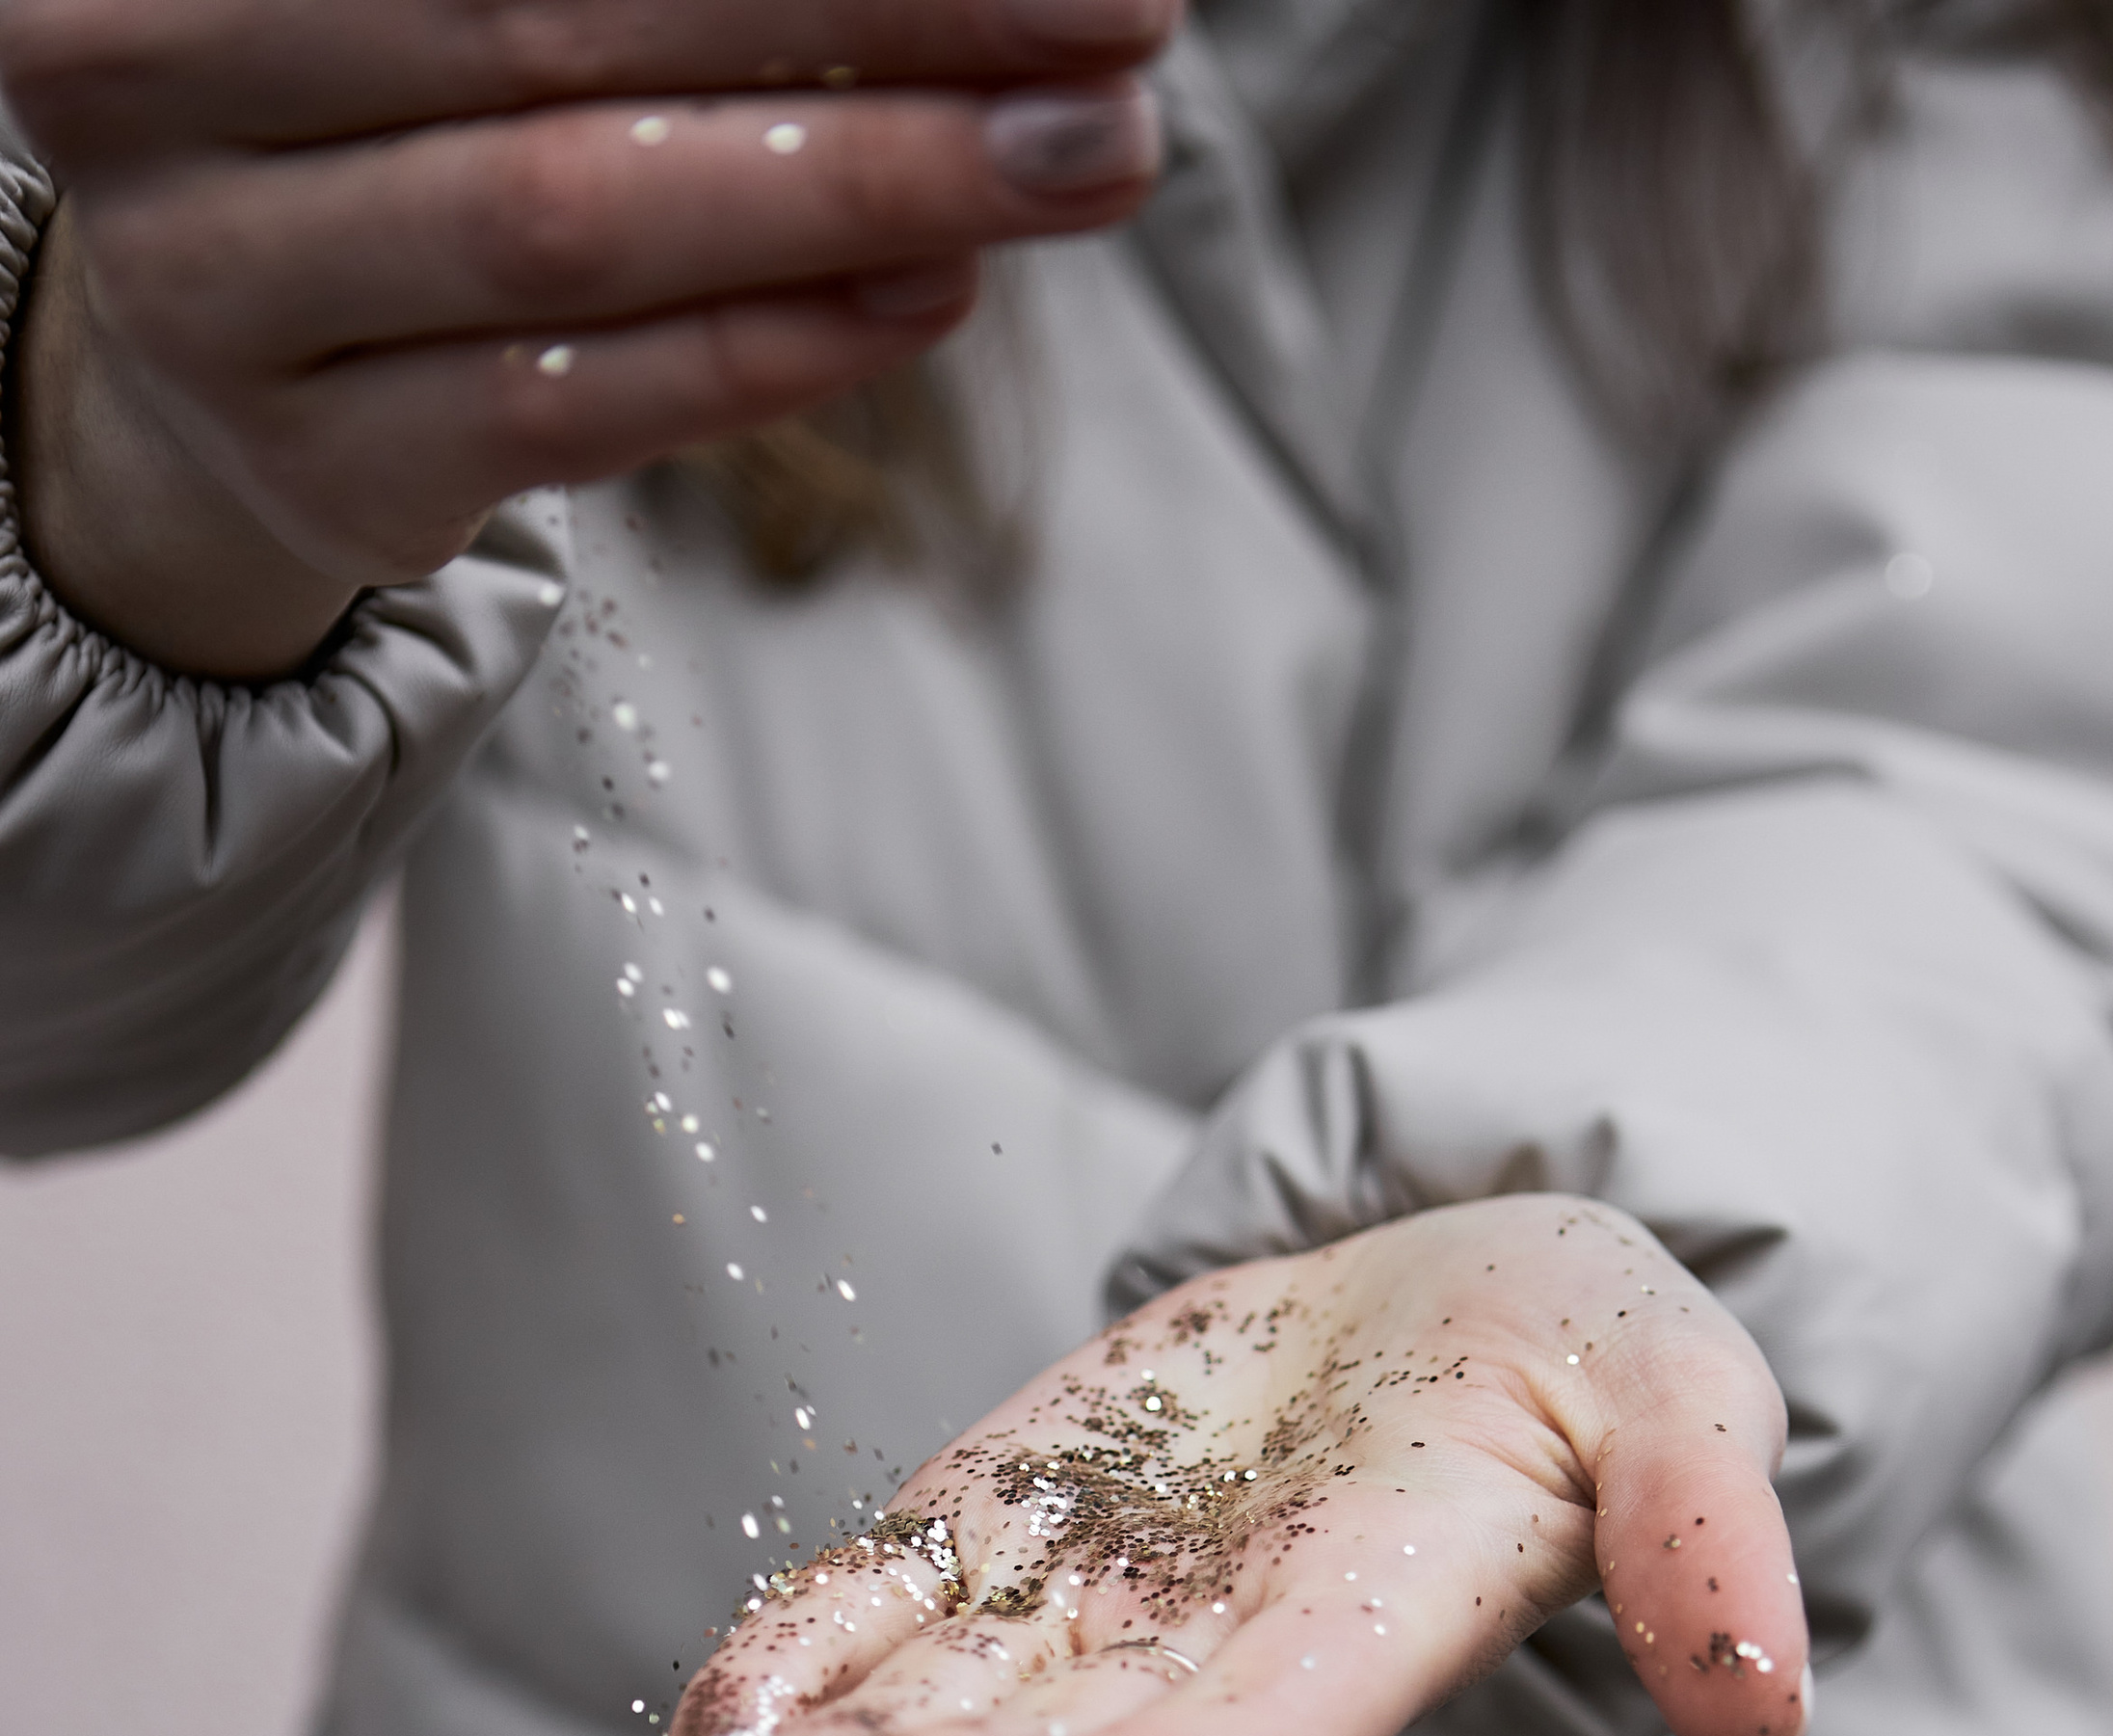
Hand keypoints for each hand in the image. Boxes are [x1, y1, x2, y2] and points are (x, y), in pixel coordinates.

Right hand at [0, 0, 1172, 674]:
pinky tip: (935, 287)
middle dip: (878, 33)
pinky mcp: (322, 468)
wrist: (217, 308)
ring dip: (862, 188)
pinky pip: (582, 405)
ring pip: (576, 220)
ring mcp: (220, 293)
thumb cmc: (389, 70)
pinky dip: (775, 344)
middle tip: (1119, 42)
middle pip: (560, 24)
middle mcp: (147, 74)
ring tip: (1075, 159)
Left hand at [655, 1196, 1812, 1735]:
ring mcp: (1099, 1596)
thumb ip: (1705, 1527)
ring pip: (942, 1705)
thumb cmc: (1591, 1348)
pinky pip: (881, 1609)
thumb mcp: (1683, 1388)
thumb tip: (1771, 1703)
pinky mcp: (1011, 1522)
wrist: (1470, 1289)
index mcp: (1377, 1625)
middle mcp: (1216, 1648)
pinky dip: (788, 1672)